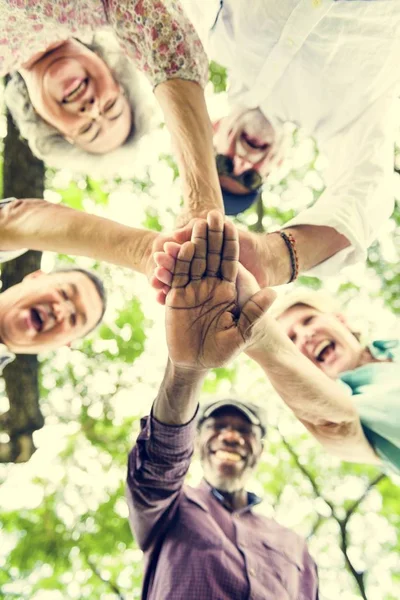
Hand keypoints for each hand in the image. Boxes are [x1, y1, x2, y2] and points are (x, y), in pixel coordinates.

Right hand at [162, 210, 274, 369]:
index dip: (229, 242)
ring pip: (194, 261)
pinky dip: (180, 262)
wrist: (196, 362)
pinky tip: (183, 248)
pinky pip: (178, 275)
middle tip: (212, 214)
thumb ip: (254, 312)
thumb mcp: (242, 333)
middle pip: (211, 255)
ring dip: (195, 243)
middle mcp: (210, 285)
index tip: (230, 223)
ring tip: (196, 223)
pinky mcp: (177, 296)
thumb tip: (274, 293)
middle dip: (212, 235)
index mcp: (228, 290)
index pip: (229, 261)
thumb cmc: (222, 351)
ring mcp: (193, 289)